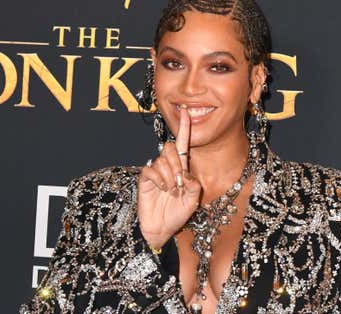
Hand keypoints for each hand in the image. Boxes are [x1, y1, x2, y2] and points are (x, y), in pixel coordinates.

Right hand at [137, 107, 201, 248]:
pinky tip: (163, 189)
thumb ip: (194, 186)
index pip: (183, 144)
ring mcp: (156, 172)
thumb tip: (187, 174)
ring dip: (170, 175)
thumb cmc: (177, 215)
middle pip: (171, 148)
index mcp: (182, 168)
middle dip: (178, 164)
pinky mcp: (145, 178)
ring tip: (172, 190)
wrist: (161, 229)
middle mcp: (168, 166)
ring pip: (163, 159)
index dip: (184, 128)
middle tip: (181, 183)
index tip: (186, 112)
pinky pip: (152, 169)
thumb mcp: (193, 201)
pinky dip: (160, 178)